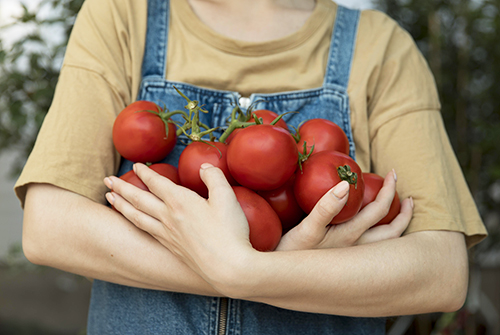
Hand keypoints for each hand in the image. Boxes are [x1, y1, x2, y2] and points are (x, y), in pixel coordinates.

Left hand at [104, 163, 255, 286]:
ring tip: (109, 197)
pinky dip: (134, 222)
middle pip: (139, 199)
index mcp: (180, 202)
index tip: (136, 166)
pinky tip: (134, 222)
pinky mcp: (171, 248)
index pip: (156, 183)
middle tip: (108, 180)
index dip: (145, 173)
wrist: (228, 268)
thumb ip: (214, 177)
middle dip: (122, 187)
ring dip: (121, 205)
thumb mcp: (226, 197)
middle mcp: (169, 217)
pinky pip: (146, 230)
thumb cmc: (229, 231)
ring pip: (137, 216)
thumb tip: (204, 167)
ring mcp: (168, 234)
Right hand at [276, 170, 412, 250]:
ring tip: (400, 213)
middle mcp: (357, 250)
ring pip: (384, 244)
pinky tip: (370, 229)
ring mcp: (351, 257)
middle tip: (408, 197)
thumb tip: (345, 185)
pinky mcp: (343, 260)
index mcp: (350, 237)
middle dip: (403, 213)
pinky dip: (379, 236)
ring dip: (396, 227)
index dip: (389, 190)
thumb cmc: (291, 253)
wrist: (279, 276)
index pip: (379, 211)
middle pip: (392, 232)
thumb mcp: (306, 229)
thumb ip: (325, 207)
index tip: (391, 173)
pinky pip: (371, 248)